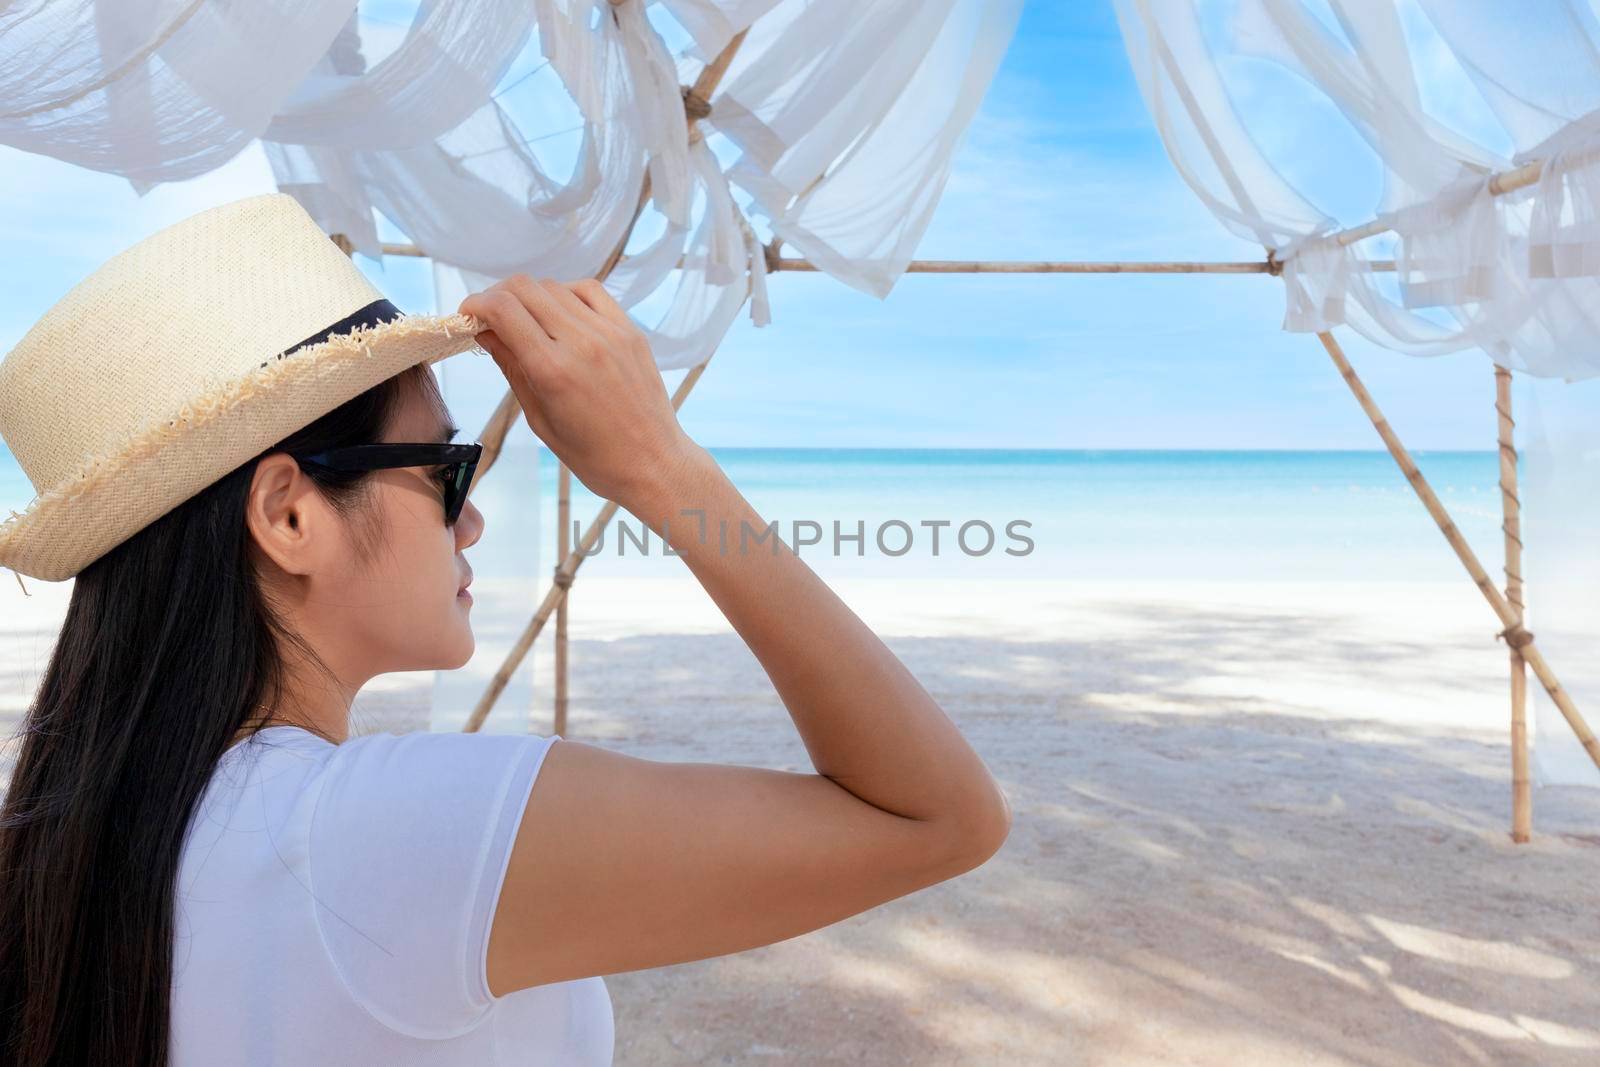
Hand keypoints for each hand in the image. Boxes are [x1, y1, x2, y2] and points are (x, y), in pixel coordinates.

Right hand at [459, 275, 700, 510]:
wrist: (652, 462)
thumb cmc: (593, 455)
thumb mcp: (539, 418)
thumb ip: (512, 368)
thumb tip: (484, 331)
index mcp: (553, 370)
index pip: (502, 309)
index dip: (475, 304)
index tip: (467, 315)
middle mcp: (581, 342)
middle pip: (524, 288)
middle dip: (497, 296)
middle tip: (490, 317)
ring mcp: (610, 332)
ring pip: (555, 286)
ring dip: (531, 297)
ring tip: (526, 321)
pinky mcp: (630, 331)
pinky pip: (590, 292)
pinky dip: (566, 293)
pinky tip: (559, 313)